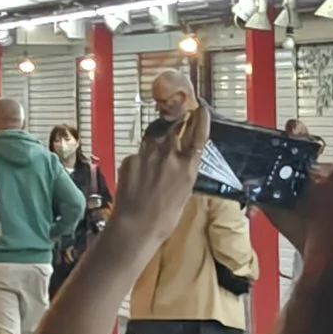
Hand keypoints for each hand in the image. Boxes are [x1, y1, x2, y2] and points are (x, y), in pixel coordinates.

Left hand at [114, 101, 209, 248]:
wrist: (136, 224)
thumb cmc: (164, 217)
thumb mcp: (183, 193)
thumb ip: (181, 172)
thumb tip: (176, 163)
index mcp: (187, 167)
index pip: (198, 136)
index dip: (201, 121)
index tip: (201, 109)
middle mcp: (168, 156)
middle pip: (172, 132)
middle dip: (172, 129)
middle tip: (171, 130)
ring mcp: (147, 156)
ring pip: (153, 141)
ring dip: (155, 145)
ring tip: (153, 163)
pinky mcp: (130, 159)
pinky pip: (138, 154)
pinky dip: (140, 160)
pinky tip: (139, 177)